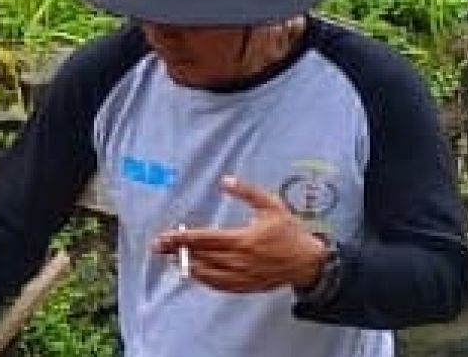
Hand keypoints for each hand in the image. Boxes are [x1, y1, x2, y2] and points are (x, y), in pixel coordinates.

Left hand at [152, 176, 327, 293]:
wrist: (309, 263)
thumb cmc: (289, 231)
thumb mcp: (271, 205)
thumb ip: (247, 192)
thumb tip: (224, 180)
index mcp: (244, 240)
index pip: (206, 239)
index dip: (183, 238)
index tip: (166, 236)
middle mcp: (240, 261)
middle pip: (202, 257)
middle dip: (178, 251)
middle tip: (158, 246)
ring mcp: (243, 277)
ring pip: (208, 274)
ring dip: (188, 265)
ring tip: (171, 258)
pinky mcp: (247, 287)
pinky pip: (220, 286)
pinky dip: (204, 279)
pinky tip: (193, 272)